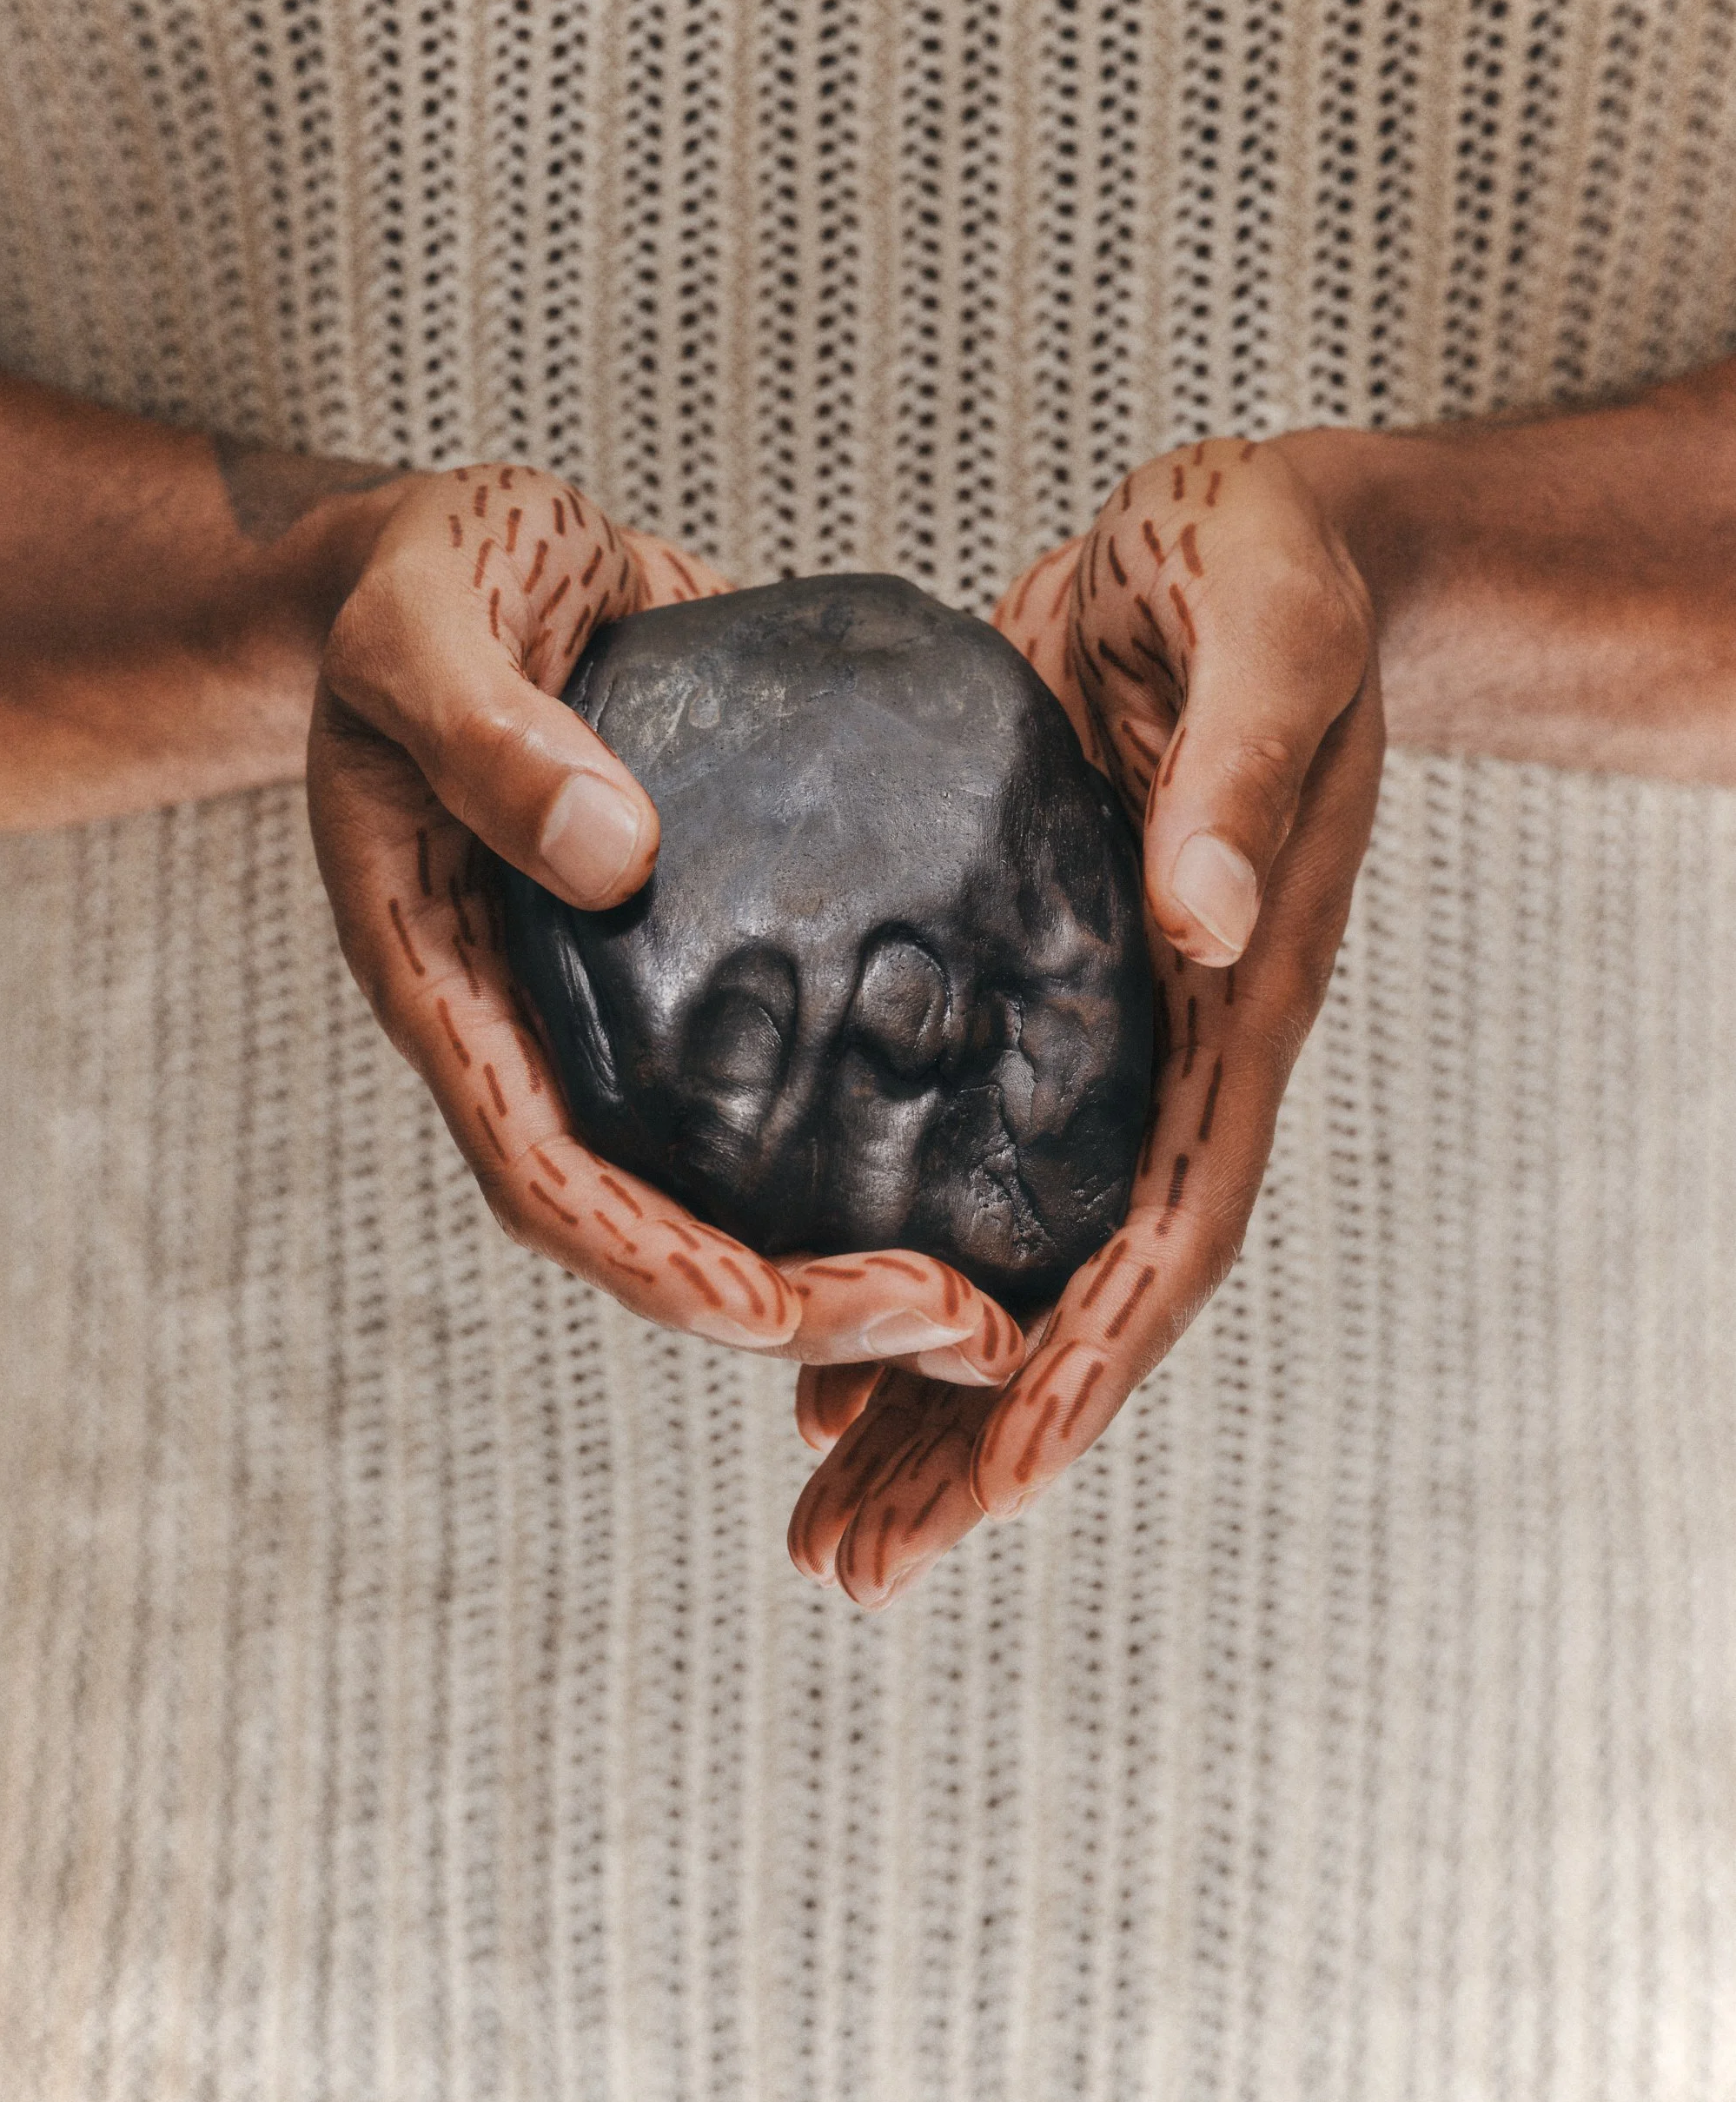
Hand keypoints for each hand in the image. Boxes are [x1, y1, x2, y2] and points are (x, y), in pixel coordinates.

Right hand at [307, 460, 1030, 1374]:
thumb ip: (490, 731)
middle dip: (794, 1305)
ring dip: (845, 1264)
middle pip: (648, 1224)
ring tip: (991, 1301)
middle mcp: (536, 1024)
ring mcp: (621, 1008)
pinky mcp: (701, 961)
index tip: (775, 1313)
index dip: (652, 1262)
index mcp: (441, 977)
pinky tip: (984, 1146)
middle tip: (960, 1328)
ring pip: (720, 1184)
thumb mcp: (425, 621)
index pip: (541, 1173)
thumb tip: (615, 857)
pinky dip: (867, 1142)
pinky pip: (777, 1082)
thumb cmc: (431, 578)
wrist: (487, 557)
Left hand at [787, 436, 1384, 1602]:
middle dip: (981, 1442)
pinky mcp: (1046, 988)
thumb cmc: (1278, 569)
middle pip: (1094, 1294)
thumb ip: (1238, 773)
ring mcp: (1114, 1034)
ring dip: (932, 1397)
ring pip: (1031, 1255)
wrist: (1275, 540)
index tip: (992, 1477)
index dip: (1090, 1362)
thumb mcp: (1262, 636)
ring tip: (825, 1504)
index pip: (1174, 1223)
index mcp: (1238, 995)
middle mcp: (1180, 1045)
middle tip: (854, 1560)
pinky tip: (823, 1328)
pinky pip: (982, 1167)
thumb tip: (1201, 928)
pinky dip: (911, 1266)